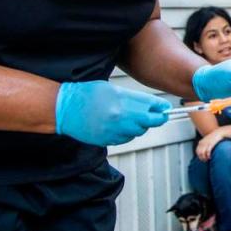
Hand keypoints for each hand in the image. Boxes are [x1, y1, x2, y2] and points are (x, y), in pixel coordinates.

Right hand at [55, 81, 169, 146]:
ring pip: (138, 132)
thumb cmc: (86, 94)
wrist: (64, 109)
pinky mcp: (107, 140)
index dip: (160, 108)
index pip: (150, 107)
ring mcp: (113, 131)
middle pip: (148, 122)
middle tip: (160, 115)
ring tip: (133, 117)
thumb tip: (153, 105)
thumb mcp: (112, 89)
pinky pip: (126, 138)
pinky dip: (128, 133)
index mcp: (121, 102)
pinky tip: (121, 125)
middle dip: (156, 118)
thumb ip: (133, 98)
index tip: (165, 108)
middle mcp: (119, 118)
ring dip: (140, 126)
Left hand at [195, 130, 223, 161]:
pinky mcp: (211, 144)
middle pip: (199, 153)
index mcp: (201, 142)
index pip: (197, 151)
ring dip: (204, 158)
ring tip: (207, 159)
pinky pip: (207, 151)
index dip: (199, 156)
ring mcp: (206, 143)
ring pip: (202, 153)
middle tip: (205, 161)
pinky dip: (208, 155)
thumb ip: (204, 144)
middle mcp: (202, 143)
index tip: (202, 159)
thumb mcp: (207, 140)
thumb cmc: (214, 138)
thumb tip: (203, 151)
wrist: (219, 132)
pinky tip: (210, 157)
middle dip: (202, 158)